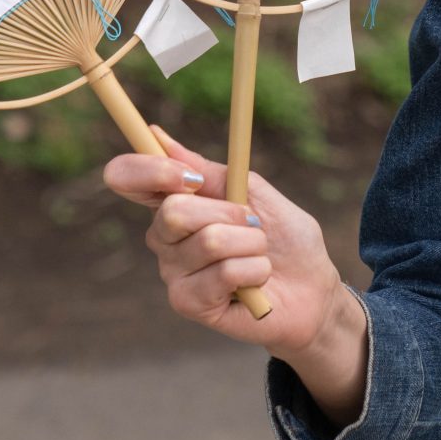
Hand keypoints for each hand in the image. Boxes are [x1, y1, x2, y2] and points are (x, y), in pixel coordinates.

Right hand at [102, 129, 343, 362]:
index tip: (191, 177)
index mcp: (175, 201)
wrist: (313, 290)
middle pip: (173, 211)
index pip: (128, 177)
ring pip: (210, 241)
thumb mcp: (254, 192)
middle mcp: (165, 237)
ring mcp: (173, 272)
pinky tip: (255, 283)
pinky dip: (254, 270)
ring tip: (259, 256)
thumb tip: (159, 137)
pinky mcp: (187, 302)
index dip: (150, 170)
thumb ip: (209, 171)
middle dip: (229, 212)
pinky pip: (223, 273)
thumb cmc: (284, 239)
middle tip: (253, 223)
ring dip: (252, 244)